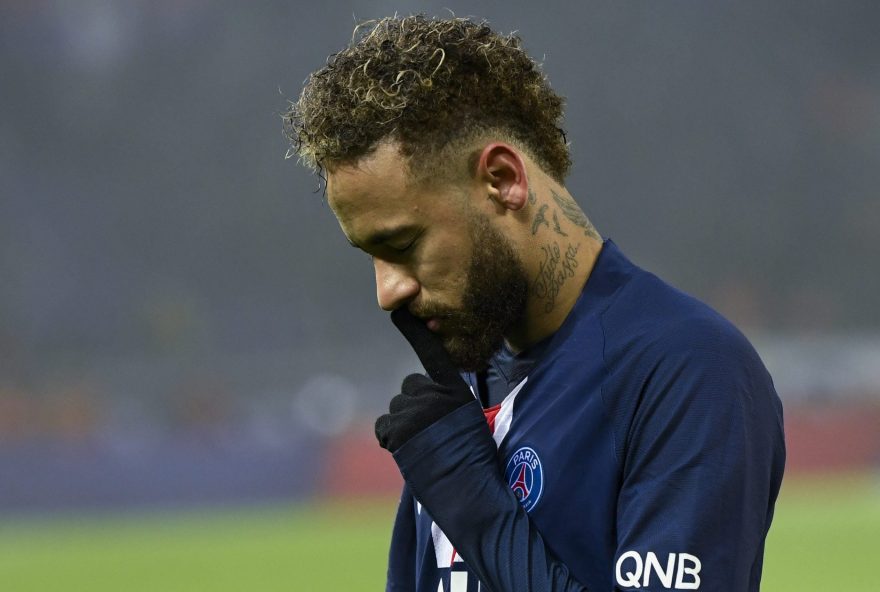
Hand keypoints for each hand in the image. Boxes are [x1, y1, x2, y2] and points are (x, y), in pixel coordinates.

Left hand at [375, 308, 475, 451]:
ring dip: (403, 427)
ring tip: (425, 449)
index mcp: (456, 390)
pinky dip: (391, 440)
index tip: (397, 312)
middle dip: (413, 406)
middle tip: (430, 435)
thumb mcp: (469, 420)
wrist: (470, 493)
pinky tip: (409, 454)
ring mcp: (414, 411)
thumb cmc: (474, 462)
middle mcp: (434, 394)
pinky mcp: (398, 430)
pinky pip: (383, 427)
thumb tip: (422, 396)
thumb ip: (446, 403)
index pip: (432, 354)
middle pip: (408, 387)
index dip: (414, 332)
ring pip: (396, 409)